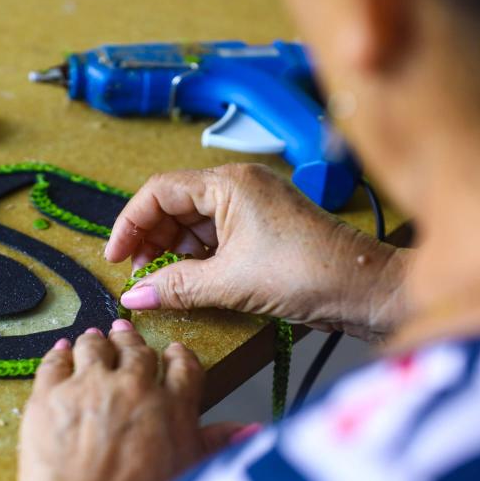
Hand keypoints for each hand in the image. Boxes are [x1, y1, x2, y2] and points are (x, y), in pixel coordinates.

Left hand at [6, 320, 253, 480]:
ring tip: (94, 338)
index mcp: (171, 405)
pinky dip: (60, 353)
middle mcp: (133, 386)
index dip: (176, 354)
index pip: (181, 364)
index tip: (172, 350)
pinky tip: (63, 350)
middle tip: (126, 333)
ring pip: (94, 346)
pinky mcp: (51, 393)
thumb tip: (251, 430)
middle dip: (131, 340)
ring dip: (96, 341)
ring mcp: (89, 385)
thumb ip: (218, 444)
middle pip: (136, 350)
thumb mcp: (188, 472)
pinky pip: (56, 361)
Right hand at [105, 163, 408, 340]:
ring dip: (171, 250)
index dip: (130, 222)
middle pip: (174, 204)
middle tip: (133, 273)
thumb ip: (175, 286)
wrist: (364, 288)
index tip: (114, 256)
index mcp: (228, 184)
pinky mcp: (261, 227)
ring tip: (156, 280)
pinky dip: (195, 256)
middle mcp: (238, 186)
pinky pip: (215, 235)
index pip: (160, 191)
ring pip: (193, 222)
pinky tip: (185, 279)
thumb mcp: (230, 282)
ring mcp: (251, 206)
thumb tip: (132, 297)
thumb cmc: (305, 274)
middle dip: (149, 237)